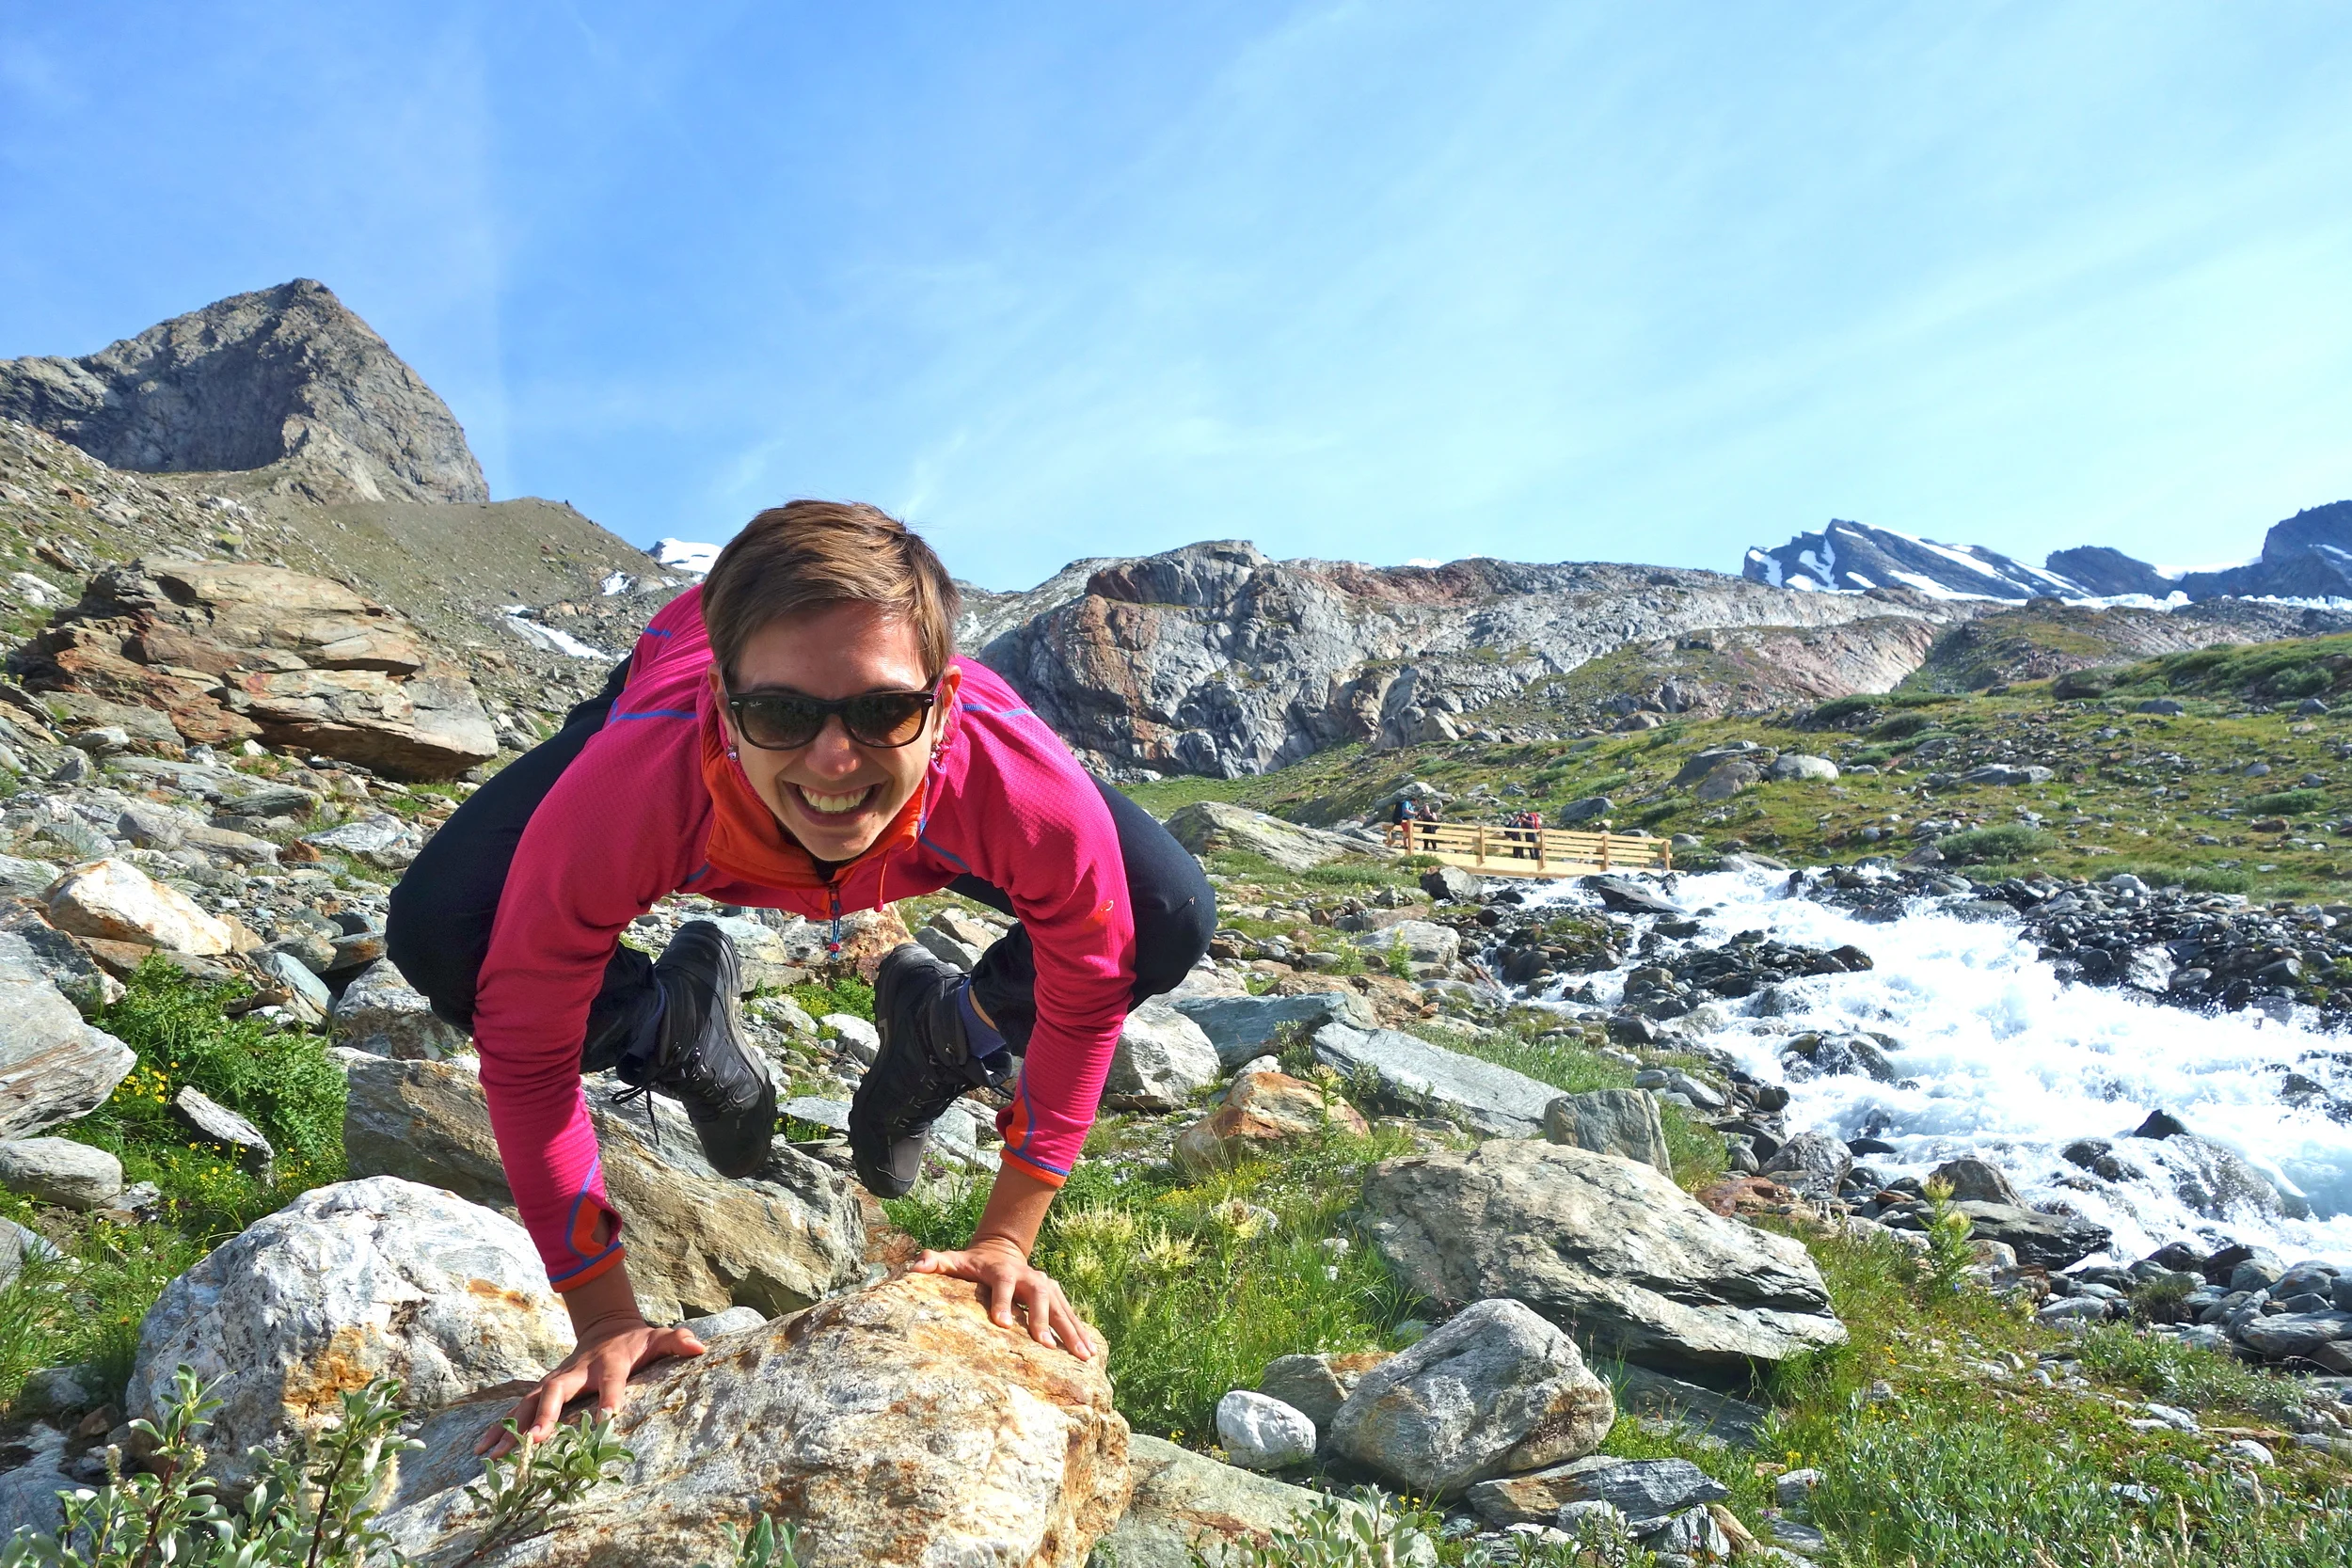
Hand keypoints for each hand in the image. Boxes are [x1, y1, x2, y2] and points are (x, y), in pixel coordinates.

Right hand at [476, 1312, 704, 1456]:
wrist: (606, 1327)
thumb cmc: (636, 1341)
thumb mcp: (659, 1338)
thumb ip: (678, 1342)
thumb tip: (699, 1347)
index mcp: (609, 1362)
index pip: (611, 1381)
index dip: (610, 1398)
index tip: (606, 1420)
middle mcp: (577, 1371)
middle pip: (558, 1390)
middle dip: (546, 1414)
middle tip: (536, 1440)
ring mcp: (555, 1379)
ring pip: (529, 1401)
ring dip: (511, 1427)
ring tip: (490, 1453)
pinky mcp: (542, 1389)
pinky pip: (518, 1409)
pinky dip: (500, 1428)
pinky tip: (482, 1449)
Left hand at [912, 1237, 1100, 1360]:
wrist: (1002, 1249)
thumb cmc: (973, 1262)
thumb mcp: (954, 1260)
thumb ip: (935, 1262)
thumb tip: (915, 1267)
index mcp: (1003, 1271)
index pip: (1003, 1286)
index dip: (1003, 1302)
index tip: (1002, 1324)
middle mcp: (1029, 1276)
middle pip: (1040, 1297)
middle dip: (1044, 1321)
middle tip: (1046, 1346)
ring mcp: (1045, 1284)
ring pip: (1062, 1307)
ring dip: (1072, 1330)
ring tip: (1083, 1355)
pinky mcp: (1055, 1293)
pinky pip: (1070, 1313)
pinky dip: (1080, 1331)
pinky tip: (1089, 1351)